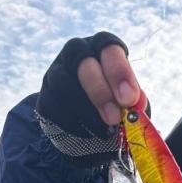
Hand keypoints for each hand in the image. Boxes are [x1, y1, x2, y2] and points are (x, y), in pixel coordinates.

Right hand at [36, 32, 143, 165]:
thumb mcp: (130, 105)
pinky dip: (72, 123)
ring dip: (85, 111)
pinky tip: (88, 135)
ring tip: (104, 131)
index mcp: (102, 50)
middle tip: (114, 118)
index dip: (119, 72)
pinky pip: (52, 105)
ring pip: (63, 83)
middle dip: (100, 92)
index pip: (108, 47)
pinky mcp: (45, 95)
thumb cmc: (115, 109)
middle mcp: (77, 53)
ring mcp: (56, 71)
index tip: (129, 99)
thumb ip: (134, 101)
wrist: (90, 132)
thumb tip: (137, 102)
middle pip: (83, 60)